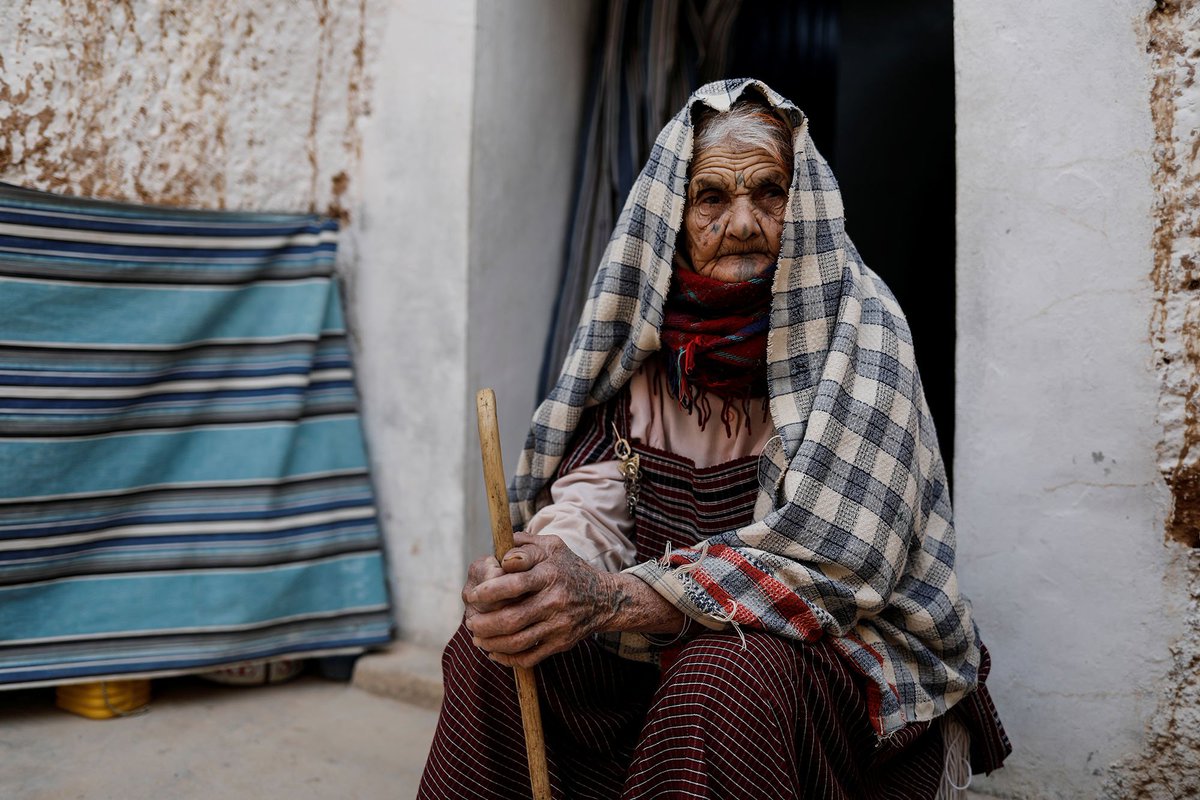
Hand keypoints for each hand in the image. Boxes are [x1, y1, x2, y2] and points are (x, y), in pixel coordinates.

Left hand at [462, 532, 629, 667]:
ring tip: (476, 637)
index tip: (475, 594)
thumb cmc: (568, 568)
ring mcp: (558, 624)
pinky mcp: (561, 643)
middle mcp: (555, 600)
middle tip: (470, 620)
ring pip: (517, 641)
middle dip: (484, 623)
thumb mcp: (552, 547)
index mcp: (549, 574)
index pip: (515, 584)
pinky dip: (507, 658)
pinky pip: (530, 657)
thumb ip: (524, 544)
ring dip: (491, 642)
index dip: (489, 591)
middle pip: (511, 618)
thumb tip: (499, 549)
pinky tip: (494, 651)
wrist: (604, 598)